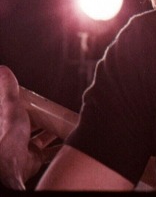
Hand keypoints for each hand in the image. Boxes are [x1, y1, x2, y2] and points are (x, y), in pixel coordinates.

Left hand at [0, 66, 57, 189]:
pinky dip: (61, 148)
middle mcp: (17, 136)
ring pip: (44, 138)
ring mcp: (26, 149)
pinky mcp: (35, 160)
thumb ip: (8, 89)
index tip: (46, 101)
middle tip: (60, 112)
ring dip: (56, 132)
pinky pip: (51, 153)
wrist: (10, 166)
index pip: (22, 111)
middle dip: (47, 118)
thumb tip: (4, 69)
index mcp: (9, 123)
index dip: (34, 106)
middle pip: (35, 124)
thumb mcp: (10, 106)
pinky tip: (70, 142)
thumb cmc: (7, 136)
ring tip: (69, 124)